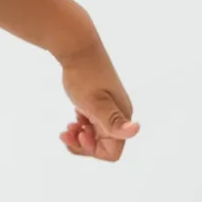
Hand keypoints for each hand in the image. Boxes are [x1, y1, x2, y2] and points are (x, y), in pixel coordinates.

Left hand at [55, 34, 139, 161]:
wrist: (77, 48)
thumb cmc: (84, 76)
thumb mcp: (95, 102)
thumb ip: (112, 120)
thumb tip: (136, 129)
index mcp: (121, 117)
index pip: (112, 152)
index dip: (92, 150)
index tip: (79, 134)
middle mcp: (119, 115)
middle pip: (103, 146)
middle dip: (83, 144)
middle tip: (66, 132)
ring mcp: (109, 108)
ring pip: (96, 136)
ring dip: (80, 136)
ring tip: (67, 128)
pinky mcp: (99, 102)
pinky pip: (91, 125)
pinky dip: (80, 126)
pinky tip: (73, 118)